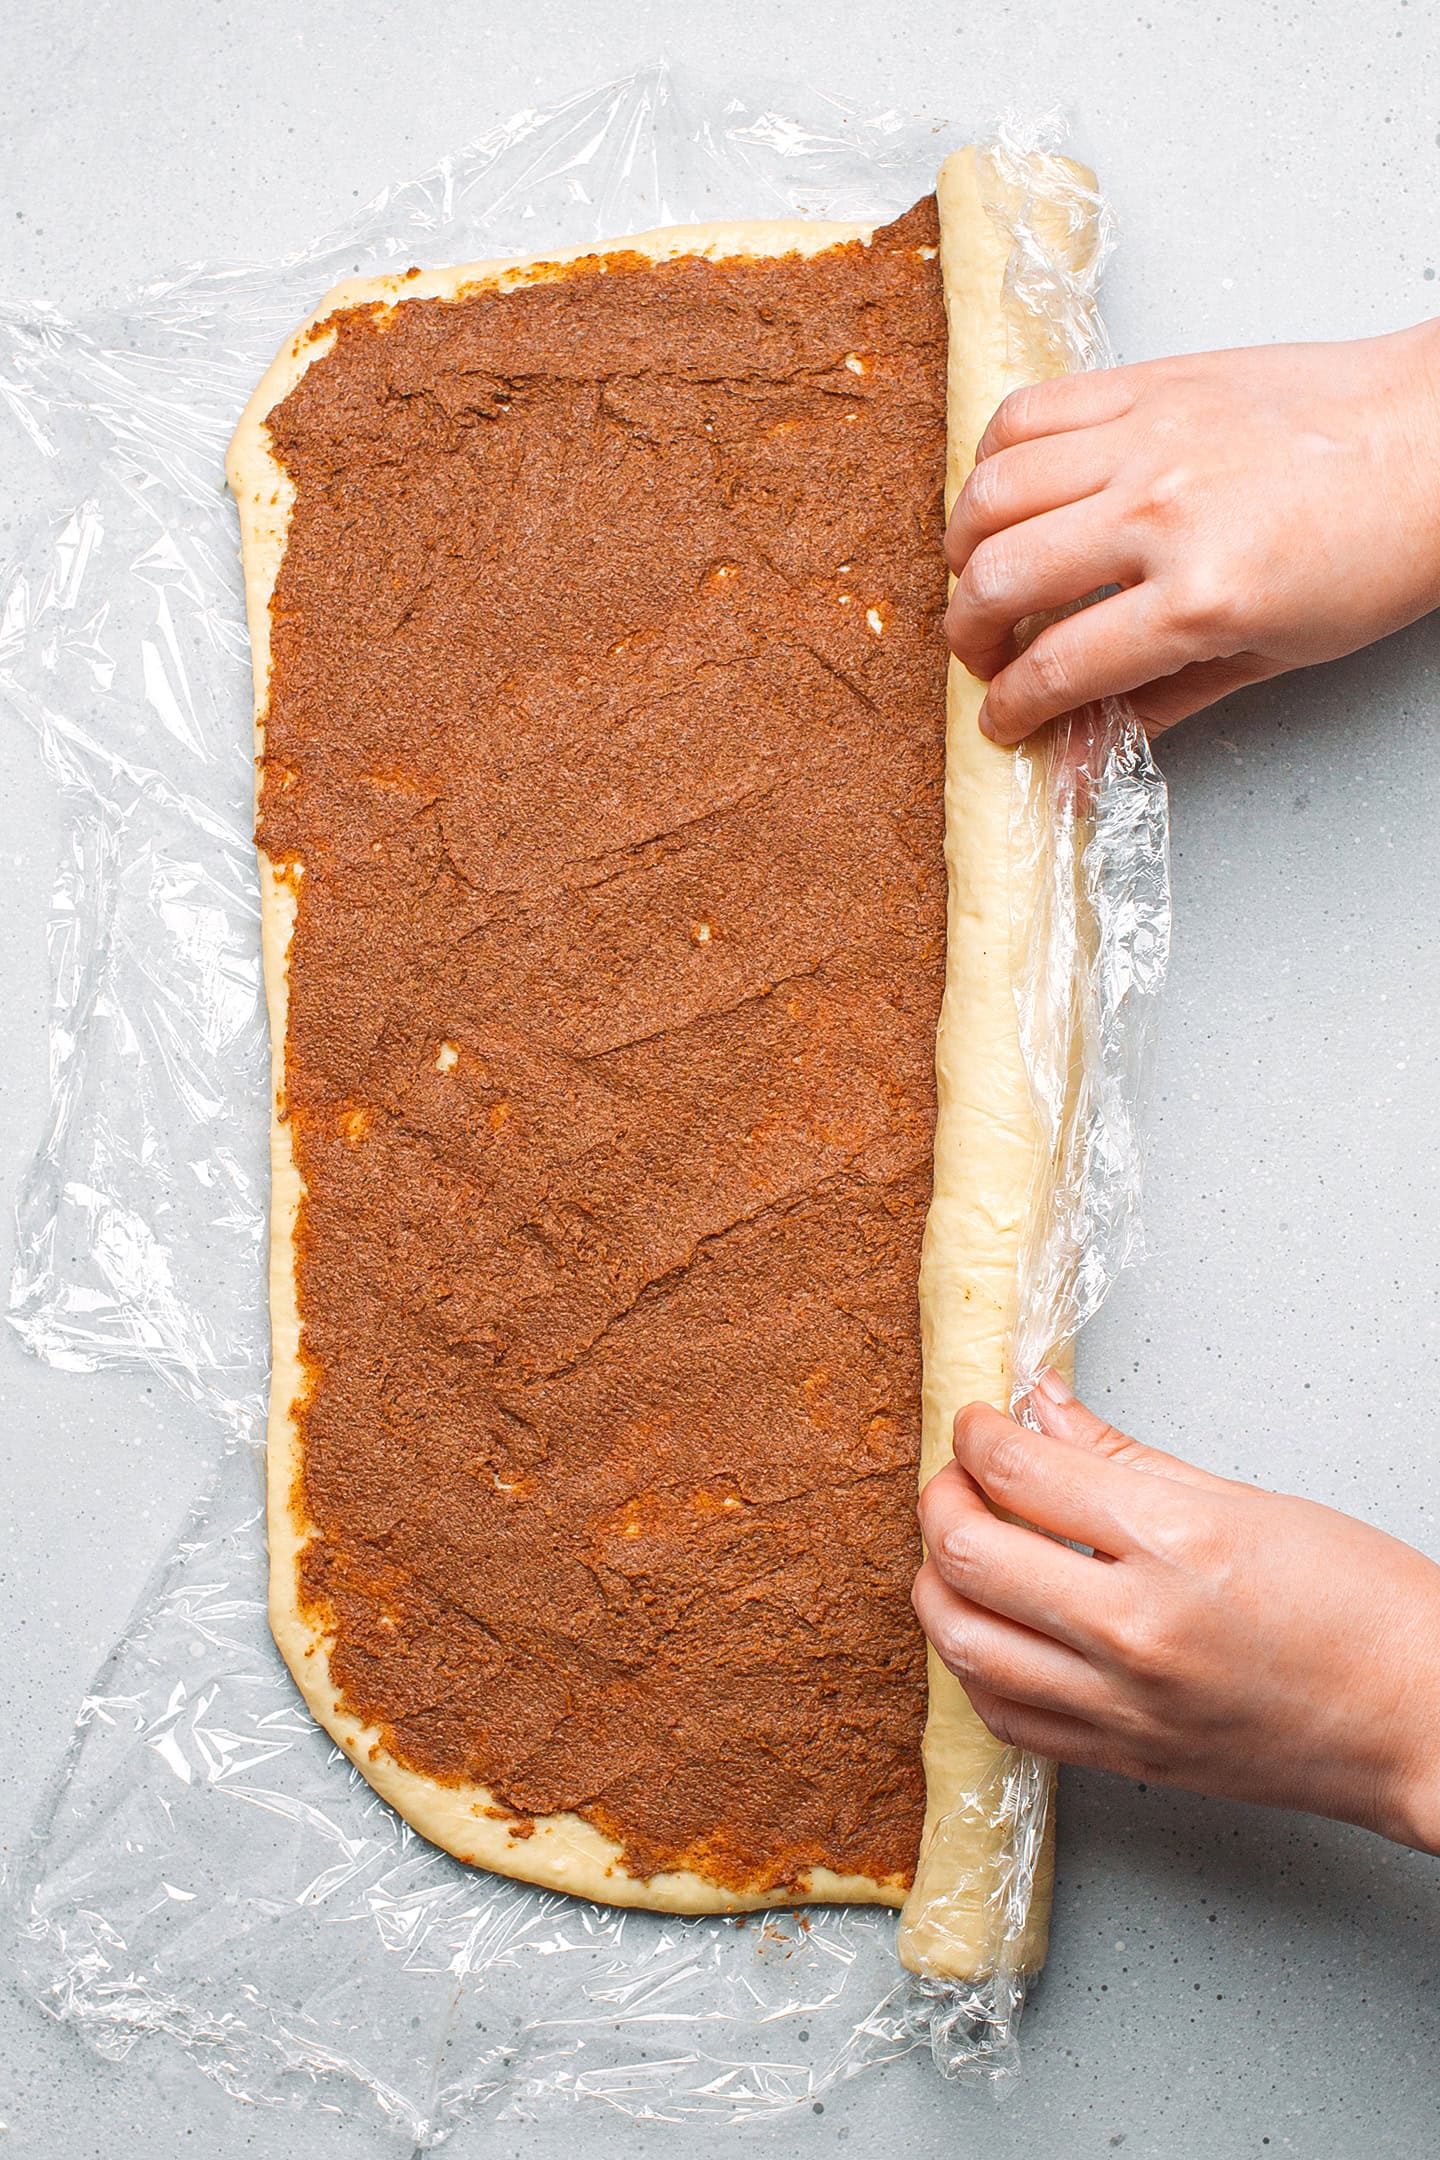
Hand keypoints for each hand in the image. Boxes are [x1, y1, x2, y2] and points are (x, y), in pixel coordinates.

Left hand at [913, 1369, 1439, 1850]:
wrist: (1423, 1718)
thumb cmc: (1362, 1608)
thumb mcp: (1242, 1500)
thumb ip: (1118, 1456)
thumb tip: (1043, 1406)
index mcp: (1171, 1543)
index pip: (1020, 1471)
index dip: (977, 1432)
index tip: (978, 1421)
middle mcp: (1133, 1630)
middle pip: (968, 1554)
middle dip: (940, 1497)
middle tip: (957, 1475)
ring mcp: (1122, 1704)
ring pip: (963, 1643)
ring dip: (937, 1583)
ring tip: (957, 1548)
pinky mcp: (1122, 1757)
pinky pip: (1003, 1716)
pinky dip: (973, 1665)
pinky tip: (990, 1627)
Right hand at [944, 322, 1439, 742]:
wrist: (1438, 438)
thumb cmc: (1376, 546)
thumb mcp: (1273, 655)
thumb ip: (1160, 704)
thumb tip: (1076, 762)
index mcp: (1202, 595)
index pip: (1057, 666)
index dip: (1012, 707)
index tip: (1002, 720)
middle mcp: (1162, 511)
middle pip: (1000, 578)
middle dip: (969, 635)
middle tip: (984, 654)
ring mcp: (1149, 437)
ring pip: (992, 490)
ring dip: (965, 547)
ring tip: (982, 576)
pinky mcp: (1149, 383)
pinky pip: (1028, 410)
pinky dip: (993, 457)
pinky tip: (1007, 493)